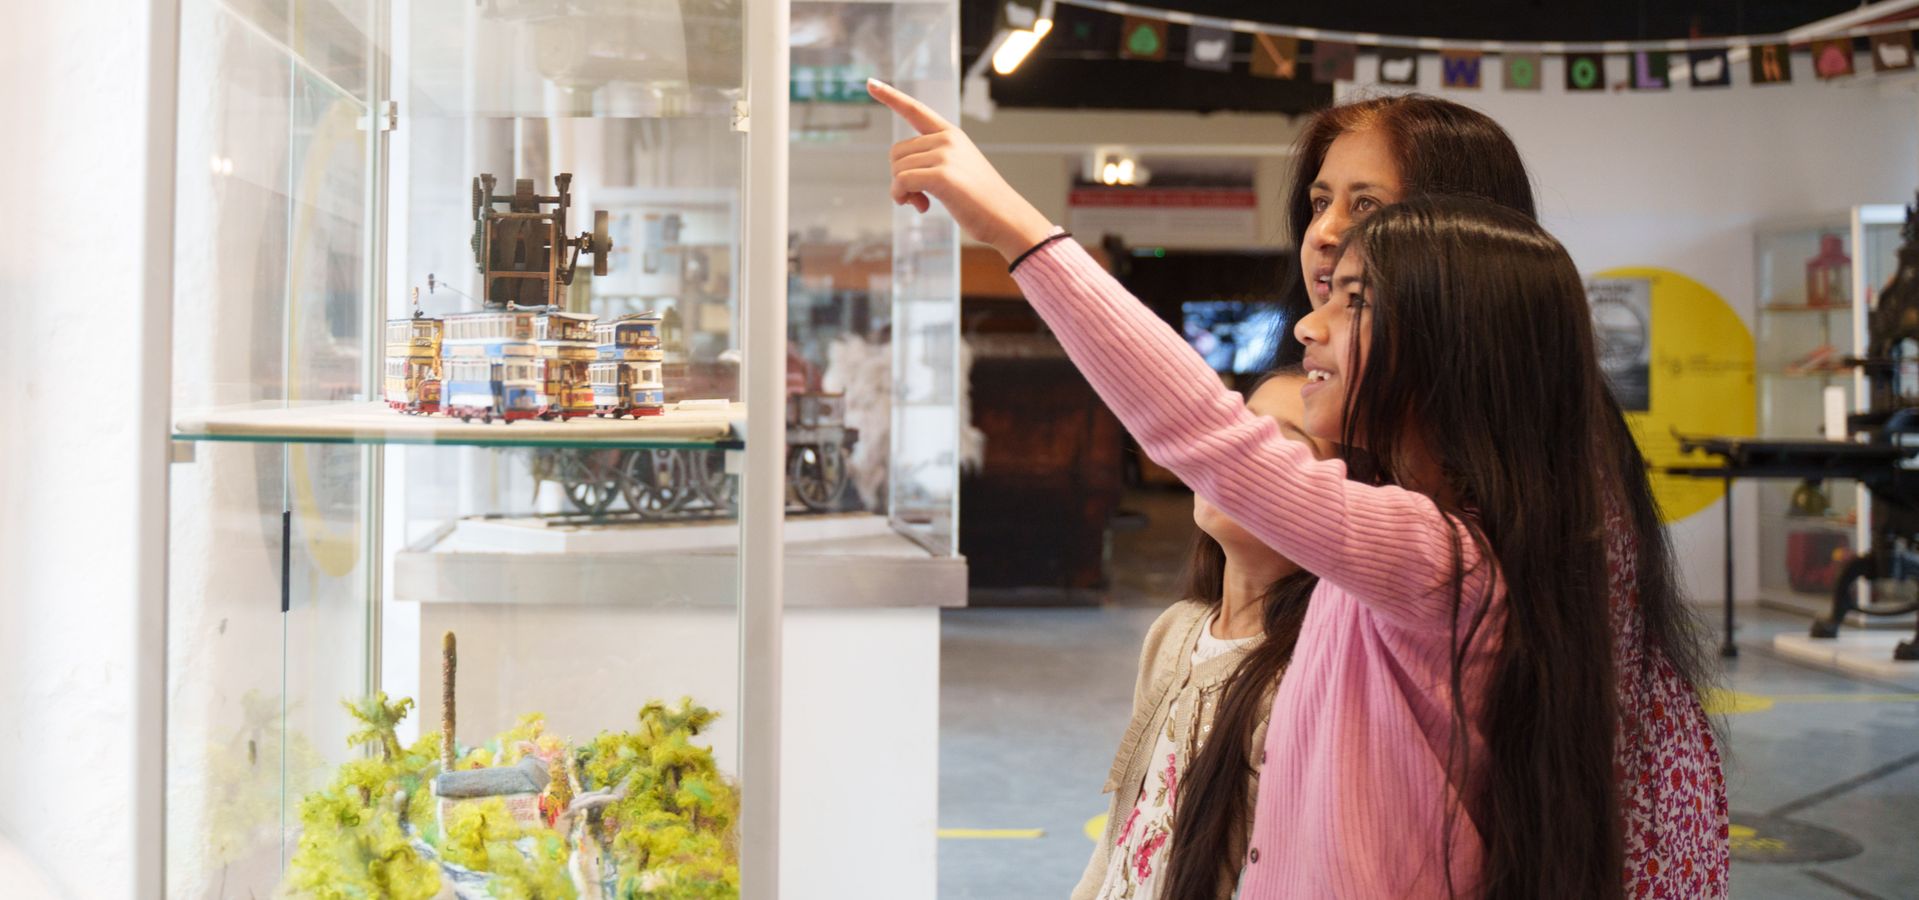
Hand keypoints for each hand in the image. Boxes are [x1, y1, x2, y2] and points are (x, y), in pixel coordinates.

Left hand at [867, 78, 1058, 262]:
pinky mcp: (941, 175)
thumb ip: (932, 162)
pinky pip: (901, 182)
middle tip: (918, 196)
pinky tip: (920, 207)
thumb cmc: (981, 200)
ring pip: (897, 169)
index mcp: (951, 134)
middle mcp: (947, 139)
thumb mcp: (959, 170)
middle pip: (896, 152)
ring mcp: (945, 155)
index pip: (915, 110)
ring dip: (901, 191)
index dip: (890, 97)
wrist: (1005, 217)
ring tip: (921, 203)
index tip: (870, 83)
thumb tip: (899, 177)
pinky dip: (902, 197)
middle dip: (899, 177)